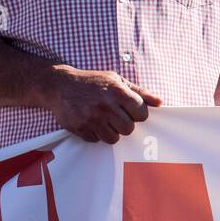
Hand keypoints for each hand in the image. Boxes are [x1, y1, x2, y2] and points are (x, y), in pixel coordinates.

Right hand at [45, 66, 160, 143]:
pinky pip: (97, 140)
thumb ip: (139, 92)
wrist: (59, 85)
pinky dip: (96, 134)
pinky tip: (91, 121)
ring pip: (114, 138)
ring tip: (104, 119)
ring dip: (111, 131)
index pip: (141, 113)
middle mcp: (105, 105)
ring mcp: (91, 118)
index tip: (131, 110)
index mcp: (117, 91)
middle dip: (125, 124)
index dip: (138, 113)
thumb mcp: (116, 80)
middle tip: (116, 115)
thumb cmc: (92, 82)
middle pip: (129, 129)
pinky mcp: (80, 128)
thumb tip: (160, 102)